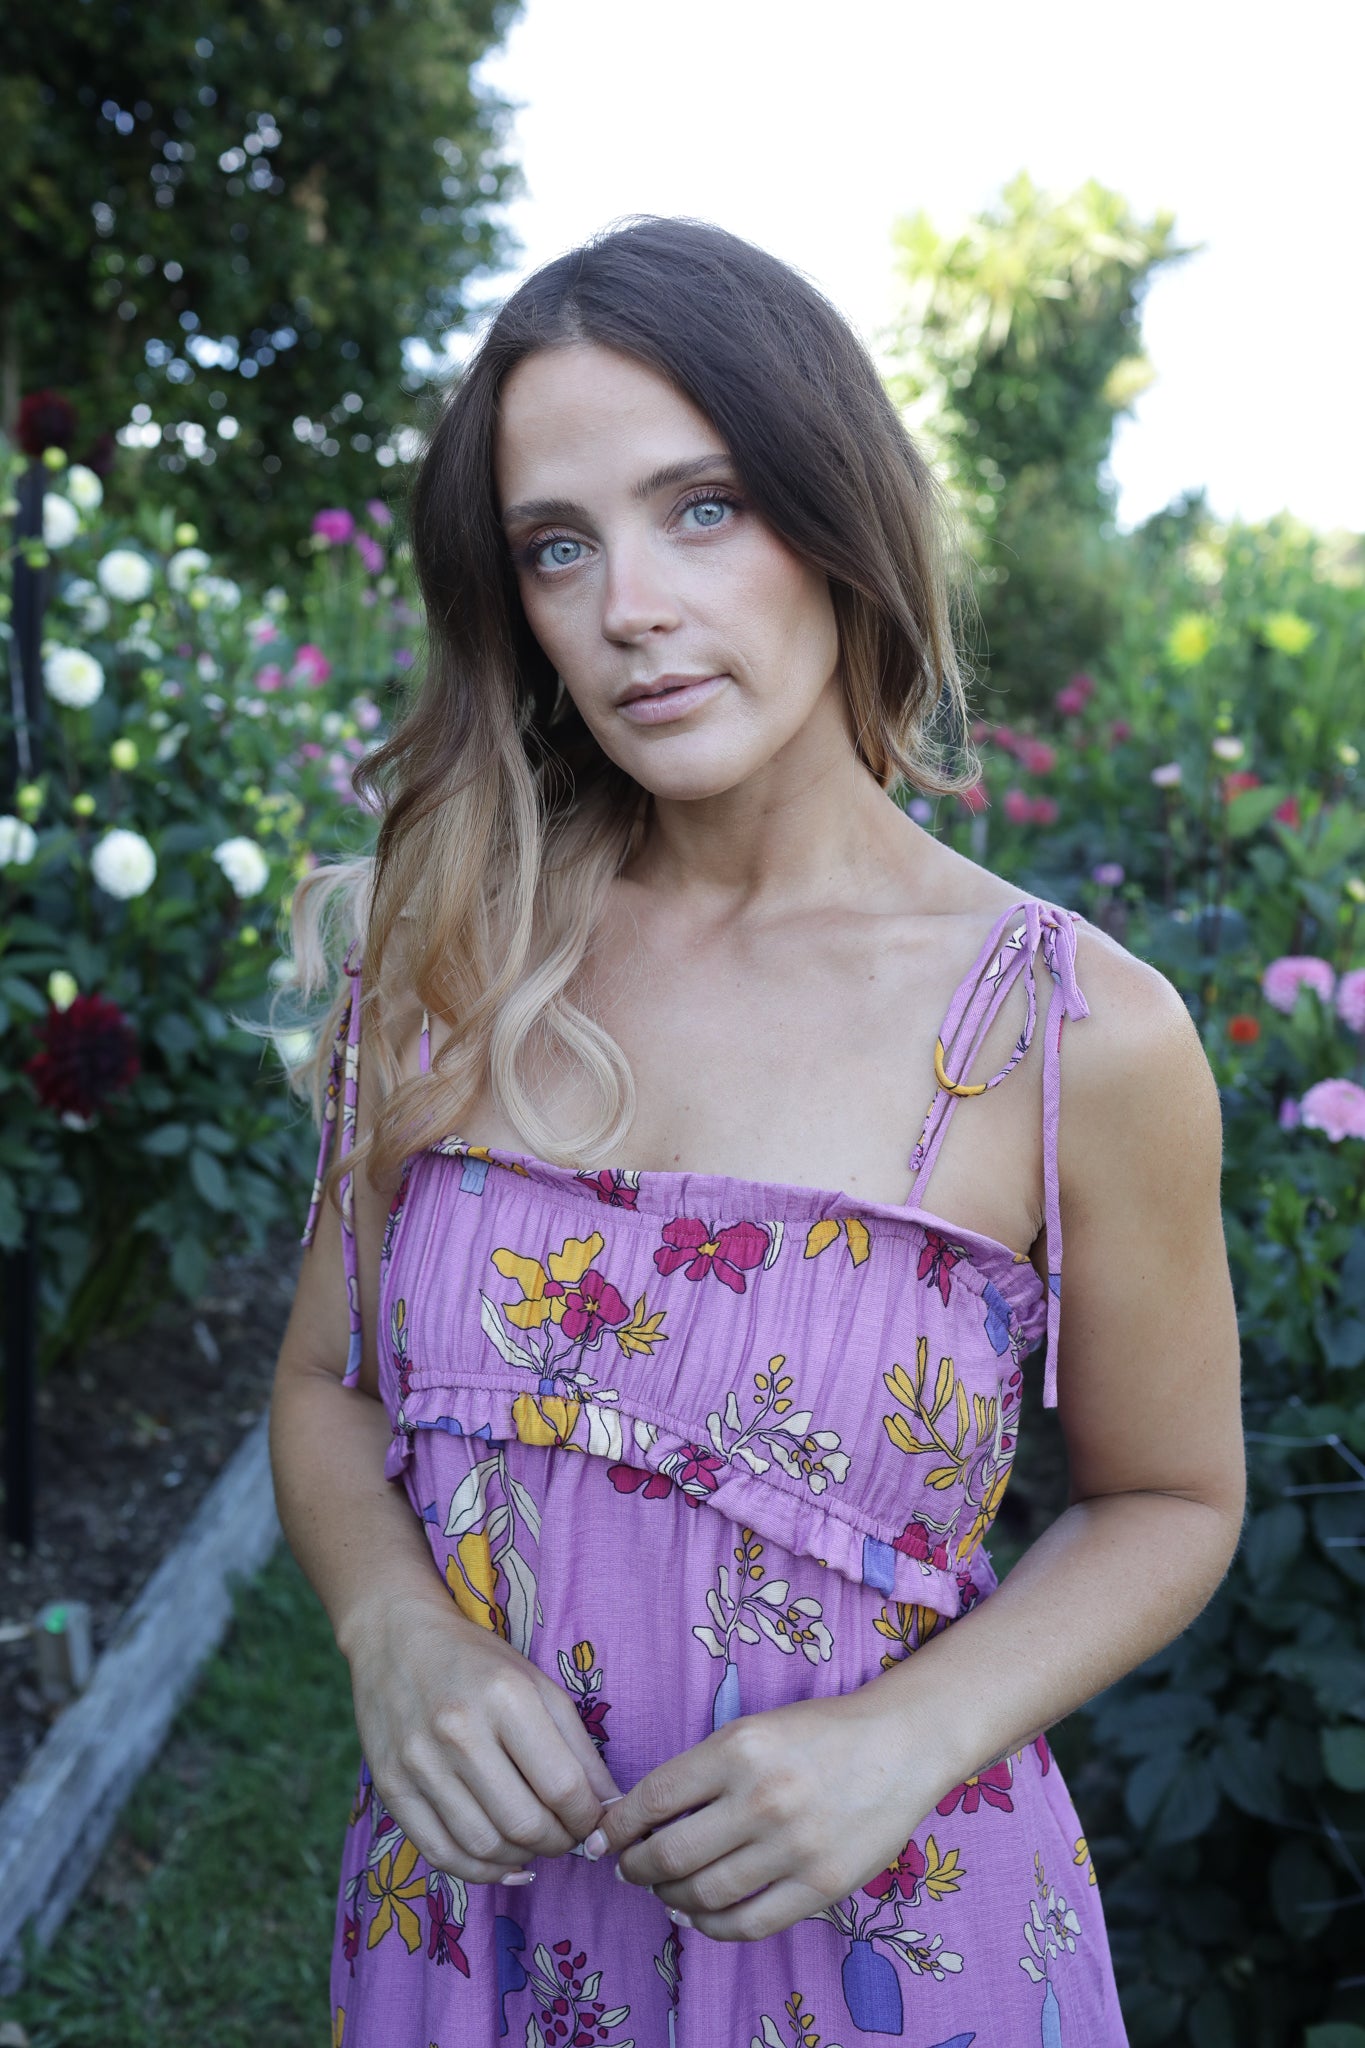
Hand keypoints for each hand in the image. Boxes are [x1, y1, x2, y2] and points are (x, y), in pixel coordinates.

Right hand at [342, 1584, 621, 1884]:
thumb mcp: (538, 1685)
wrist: (397, 1637)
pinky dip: (479, 1871)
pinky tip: (501, 1861)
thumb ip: (578, 1747)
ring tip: (536, 1844)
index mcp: (506, 1696)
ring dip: (522, 1858)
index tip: (594, 1821)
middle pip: (525, 1824)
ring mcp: (419, 1762)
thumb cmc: (478, 1662)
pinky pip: (440, 1853)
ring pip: (485, 1847)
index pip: (563, 1786)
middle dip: (560, 1843)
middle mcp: (459, 1730)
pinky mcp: (391, 1786)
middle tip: (568, 1837)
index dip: (588, 1818)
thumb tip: (610, 1806)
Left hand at [590, 1690, 942, 1941]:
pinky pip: (749, 1923)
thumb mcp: (753, 1729)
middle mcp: (763, 1799)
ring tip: (664, 1890)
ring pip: (704, 1895)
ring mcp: (793, 1847)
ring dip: (670, 1898)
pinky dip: (712, 1927)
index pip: (654, 1797)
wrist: (900, 1745)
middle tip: (629, 1868)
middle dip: (636, 1867)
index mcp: (739, 1750)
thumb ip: (702, 1770)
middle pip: (671, 1853)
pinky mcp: (820, 1886)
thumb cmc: (819, 1732)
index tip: (605, 1836)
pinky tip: (700, 1914)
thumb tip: (642, 1817)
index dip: (618, 1824)